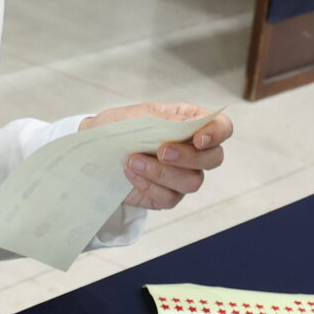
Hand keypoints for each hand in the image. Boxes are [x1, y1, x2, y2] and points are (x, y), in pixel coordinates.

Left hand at [84, 102, 233, 210]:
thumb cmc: (117, 127)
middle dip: (189, 157)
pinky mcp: (165, 195)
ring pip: (193, 182)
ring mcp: (181, 175)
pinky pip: (170, 198)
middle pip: (213, 159)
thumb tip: (192, 125)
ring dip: (162, 173)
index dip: (217, 134)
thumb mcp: (138, 115)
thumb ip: (166, 121)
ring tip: (133, 160)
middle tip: (161, 151)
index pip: (222, 127)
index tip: (198, 139)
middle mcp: (191, 150)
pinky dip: (149, 186)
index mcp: (189, 122)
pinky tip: (131, 174)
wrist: (91, 150)